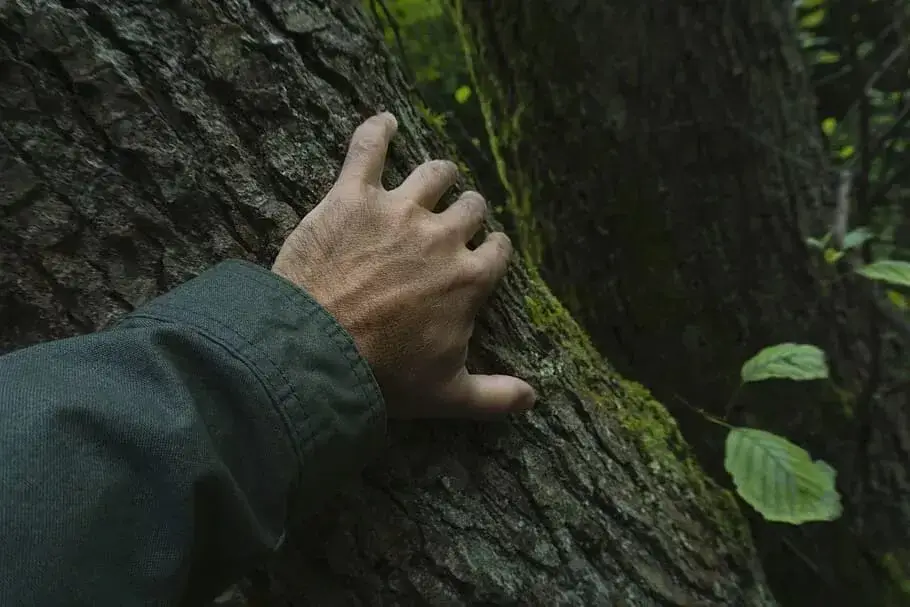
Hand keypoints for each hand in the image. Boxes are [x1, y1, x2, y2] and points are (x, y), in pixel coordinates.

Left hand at [272, 112, 535, 418]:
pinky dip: (377, 130)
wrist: (314, 352)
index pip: (497, 250)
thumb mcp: (446, 395)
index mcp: (469, 278)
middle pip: (471, 206)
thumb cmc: (383, 376)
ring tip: (436, 177)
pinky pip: (368, 148)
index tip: (478, 257)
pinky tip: (384, 121)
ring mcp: (398, 210)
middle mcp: (442, 235)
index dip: (489, 252)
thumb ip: (494, 397)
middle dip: (468, 212)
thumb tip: (532, 400)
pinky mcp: (352, 196)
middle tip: (452, 222)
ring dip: (440, 174)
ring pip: (434, 173)